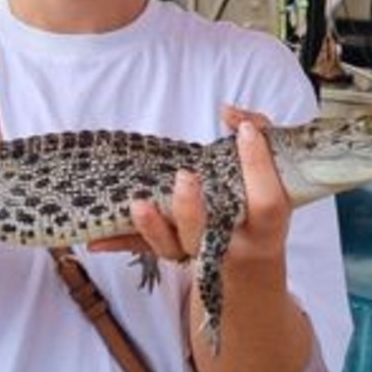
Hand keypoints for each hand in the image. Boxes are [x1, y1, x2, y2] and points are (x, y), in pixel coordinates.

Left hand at [89, 105, 290, 267]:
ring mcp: (201, 253)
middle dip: (193, 208)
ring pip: (175, 247)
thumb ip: (263, 134)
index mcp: (266, 224)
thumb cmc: (260, 200)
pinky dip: (120, 244)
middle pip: (213, 233)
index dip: (258, 164)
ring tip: (138, 205)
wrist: (252, 258)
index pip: (266, 200)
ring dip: (153, 229)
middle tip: (184, 177)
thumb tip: (228, 112)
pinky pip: (145, 250)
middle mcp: (234, 243)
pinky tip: (95, 241)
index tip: (243, 131)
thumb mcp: (276, 170)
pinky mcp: (175, 253)